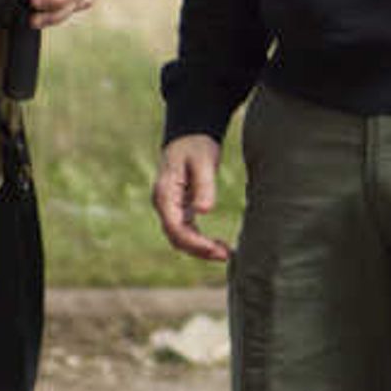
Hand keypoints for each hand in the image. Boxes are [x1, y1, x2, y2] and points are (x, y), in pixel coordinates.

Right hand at [153, 133, 232, 262]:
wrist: (190, 136)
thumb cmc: (196, 145)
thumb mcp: (203, 161)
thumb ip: (204, 185)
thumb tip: (205, 211)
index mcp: (164, 194)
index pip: (174, 226)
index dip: (193, 242)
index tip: (214, 248)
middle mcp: (163, 204)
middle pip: (176, 237)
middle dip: (199, 250)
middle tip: (226, 255)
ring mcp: (170, 209)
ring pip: (181, 239)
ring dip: (201, 249)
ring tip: (227, 254)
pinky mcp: (180, 210)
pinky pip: (188, 232)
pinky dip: (202, 242)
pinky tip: (221, 246)